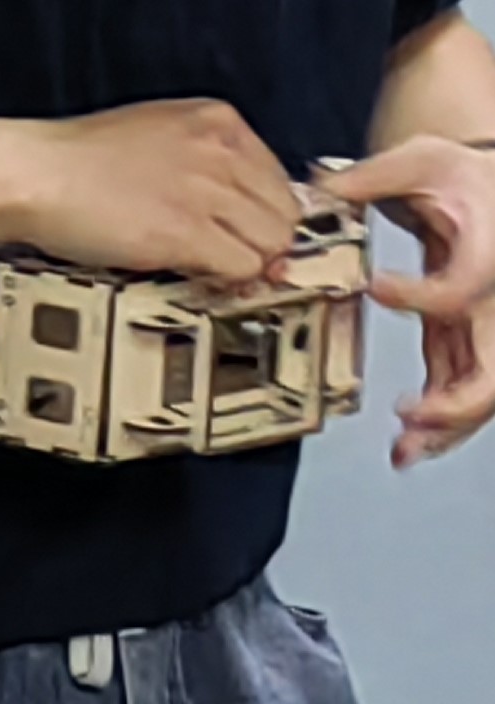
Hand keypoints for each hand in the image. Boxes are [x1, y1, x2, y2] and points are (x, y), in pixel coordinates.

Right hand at [15, 101, 299, 282]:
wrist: (41, 176)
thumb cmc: (81, 163)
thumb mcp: (160, 137)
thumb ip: (201, 162)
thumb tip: (225, 204)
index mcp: (219, 123)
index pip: (278, 179)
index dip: (267, 217)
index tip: (252, 238)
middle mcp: (222, 152)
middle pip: (283, 215)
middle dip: (265, 247)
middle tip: (239, 265)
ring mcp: (206, 193)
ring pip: (268, 245)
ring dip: (247, 269)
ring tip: (219, 277)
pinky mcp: (184, 233)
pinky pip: (237, 267)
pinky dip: (227, 283)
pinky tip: (204, 283)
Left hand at [323, 139, 494, 465]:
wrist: (483, 185)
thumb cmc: (458, 174)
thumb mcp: (419, 161)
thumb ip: (370, 178)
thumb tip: (317, 186)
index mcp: (484, 253)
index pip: (463, 288)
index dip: (421, 295)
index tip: (374, 287)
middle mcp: (489, 300)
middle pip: (490, 368)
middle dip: (453, 404)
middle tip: (409, 414)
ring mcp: (479, 326)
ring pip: (479, 392)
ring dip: (444, 429)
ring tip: (403, 451)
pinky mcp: (460, 341)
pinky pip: (459, 392)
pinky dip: (438, 425)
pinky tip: (407, 447)